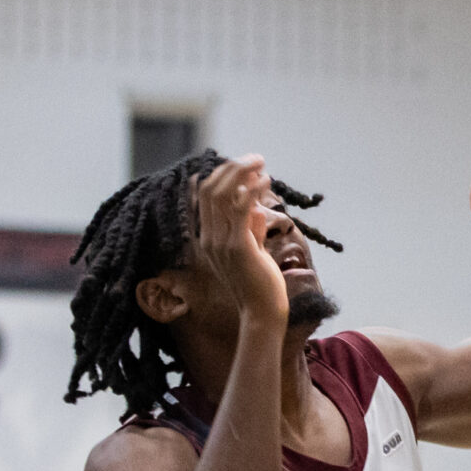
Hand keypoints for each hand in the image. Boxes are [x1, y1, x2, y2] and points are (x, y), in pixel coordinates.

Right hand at [189, 157, 287, 327]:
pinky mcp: (238, 247)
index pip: (205, 197)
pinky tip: (266, 180)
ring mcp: (221, 243)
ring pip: (223, 194)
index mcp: (209, 239)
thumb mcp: (253, 250)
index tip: (244, 165)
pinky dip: (252, 189)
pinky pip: (241, 208)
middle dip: (232, 167)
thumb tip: (257, 206)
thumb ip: (252, 228)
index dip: (222, 175)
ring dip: (243, 173)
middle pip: (211, 189)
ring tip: (261, 163)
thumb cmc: (260, 283)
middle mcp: (209, 239)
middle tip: (255, 157)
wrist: (262, 312)